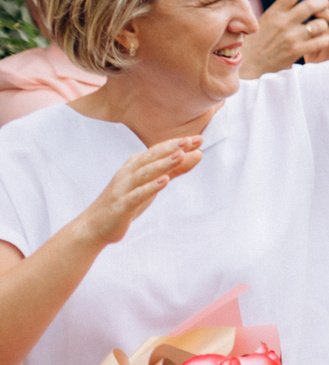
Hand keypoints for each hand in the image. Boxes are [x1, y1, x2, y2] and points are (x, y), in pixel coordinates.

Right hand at [73, 136, 203, 249]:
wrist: (94, 227)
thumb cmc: (126, 202)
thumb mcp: (153, 183)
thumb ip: (175, 169)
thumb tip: (198, 153)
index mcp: (135, 166)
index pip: (157, 151)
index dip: (176, 144)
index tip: (199, 138)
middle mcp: (127, 174)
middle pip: (150, 158)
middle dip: (170, 148)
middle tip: (190, 140)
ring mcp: (123, 189)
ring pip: (144, 173)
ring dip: (162, 164)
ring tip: (180, 155)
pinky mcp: (121, 205)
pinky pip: (137, 195)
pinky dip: (150, 187)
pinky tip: (164, 181)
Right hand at [240, 0, 328, 76]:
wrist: (248, 67)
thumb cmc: (256, 43)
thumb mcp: (264, 22)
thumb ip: (280, 12)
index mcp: (274, 13)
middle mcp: (283, 22)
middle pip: (312, 5)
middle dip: (323, 2)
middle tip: (325, 4)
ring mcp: (291, 37)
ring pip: (320, 24)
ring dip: (324, 24)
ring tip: (321, 27)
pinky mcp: (297, 51)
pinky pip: (321, 40)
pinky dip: (325, 39)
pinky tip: (323, 40)